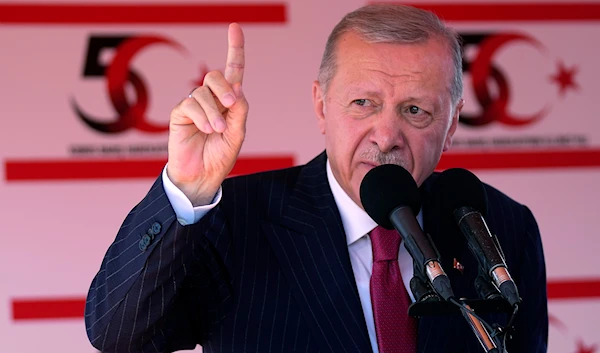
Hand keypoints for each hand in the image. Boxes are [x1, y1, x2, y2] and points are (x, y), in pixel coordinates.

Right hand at [167, 23, 247, 204]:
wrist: (202, 176)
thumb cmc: (220, 156)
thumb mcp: (237, 134)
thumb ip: (239, 111)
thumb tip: (237, 87)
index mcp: (228, 102)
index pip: (233, 70)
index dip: (234, 49)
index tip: (234, 27)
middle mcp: (211, 100)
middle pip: (216, 76)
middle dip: (224, 87)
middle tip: (231, 104)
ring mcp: (194, 106)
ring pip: (203, 92)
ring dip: (213, 112)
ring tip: (216, 131)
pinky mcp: (180, 114)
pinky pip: (190, 104)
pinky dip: (201, 117)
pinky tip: (205, 130)